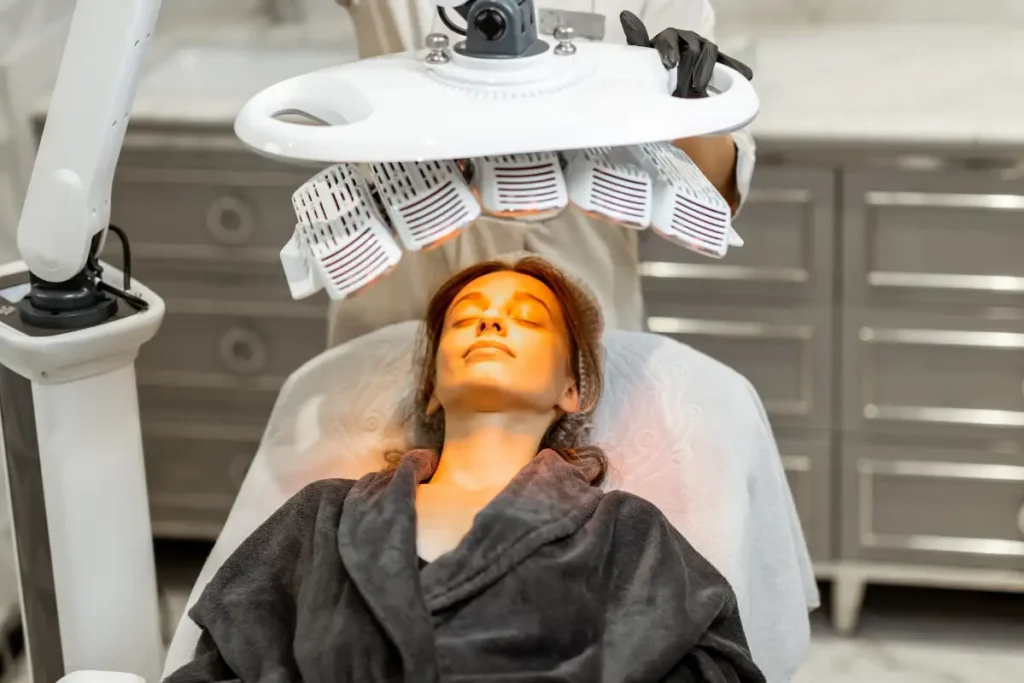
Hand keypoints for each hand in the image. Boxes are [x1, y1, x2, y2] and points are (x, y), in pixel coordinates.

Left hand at [619, 11, 753, 98]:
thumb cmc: (653, 66)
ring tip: (699, 92)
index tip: (669, 64)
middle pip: (691, 49)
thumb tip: (625, 15)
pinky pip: (728, 62)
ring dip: (705, 73)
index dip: (668, 50)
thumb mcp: (642, 56)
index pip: (668, 39)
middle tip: (679, 92)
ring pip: (710, 53)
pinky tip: (746, 77)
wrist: (668, 79)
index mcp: (668, 37)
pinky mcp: (718, 59)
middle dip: (685, 71)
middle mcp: (687, 38)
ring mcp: (704, 47)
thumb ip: (637, 39)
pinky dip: (736, 69)